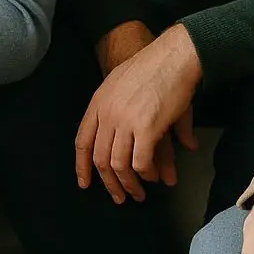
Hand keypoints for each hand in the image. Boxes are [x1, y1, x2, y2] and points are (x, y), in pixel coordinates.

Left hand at [76, 24, 200, 201]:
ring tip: (138, 193)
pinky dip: (146, 173)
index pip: (82, 140)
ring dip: (129, 184)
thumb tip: (129, 129)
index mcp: (98, 102)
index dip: (82, 165)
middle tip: (119, 197)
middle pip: (99, 157)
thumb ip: (127, 113)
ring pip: (119, 165)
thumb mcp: (126, 85)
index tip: (85, 183)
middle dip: (108, 183)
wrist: (172, 56)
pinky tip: (153, 176)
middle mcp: (107, 113)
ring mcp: (125, 121)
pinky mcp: (146, 128)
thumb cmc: (152, 68)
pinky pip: (140, 162)